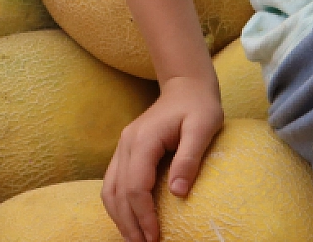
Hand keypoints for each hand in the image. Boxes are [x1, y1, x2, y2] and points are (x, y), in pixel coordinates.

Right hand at [103, 74, 224, 241]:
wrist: (186, 85)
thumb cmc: (199, 105)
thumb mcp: (204, 127)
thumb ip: (190, 158)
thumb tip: (178, 194)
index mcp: (144, 139)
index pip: (136, 185)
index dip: (144, 215)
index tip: (156, 236)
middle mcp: (127, 143)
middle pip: (118, 192)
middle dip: (129, 223)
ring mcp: (123, 146)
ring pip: (109, 189)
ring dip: (119, 217)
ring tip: (135, 239)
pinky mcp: (126, 150)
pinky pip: (113, 182)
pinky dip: (117, 205)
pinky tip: (130, 220)